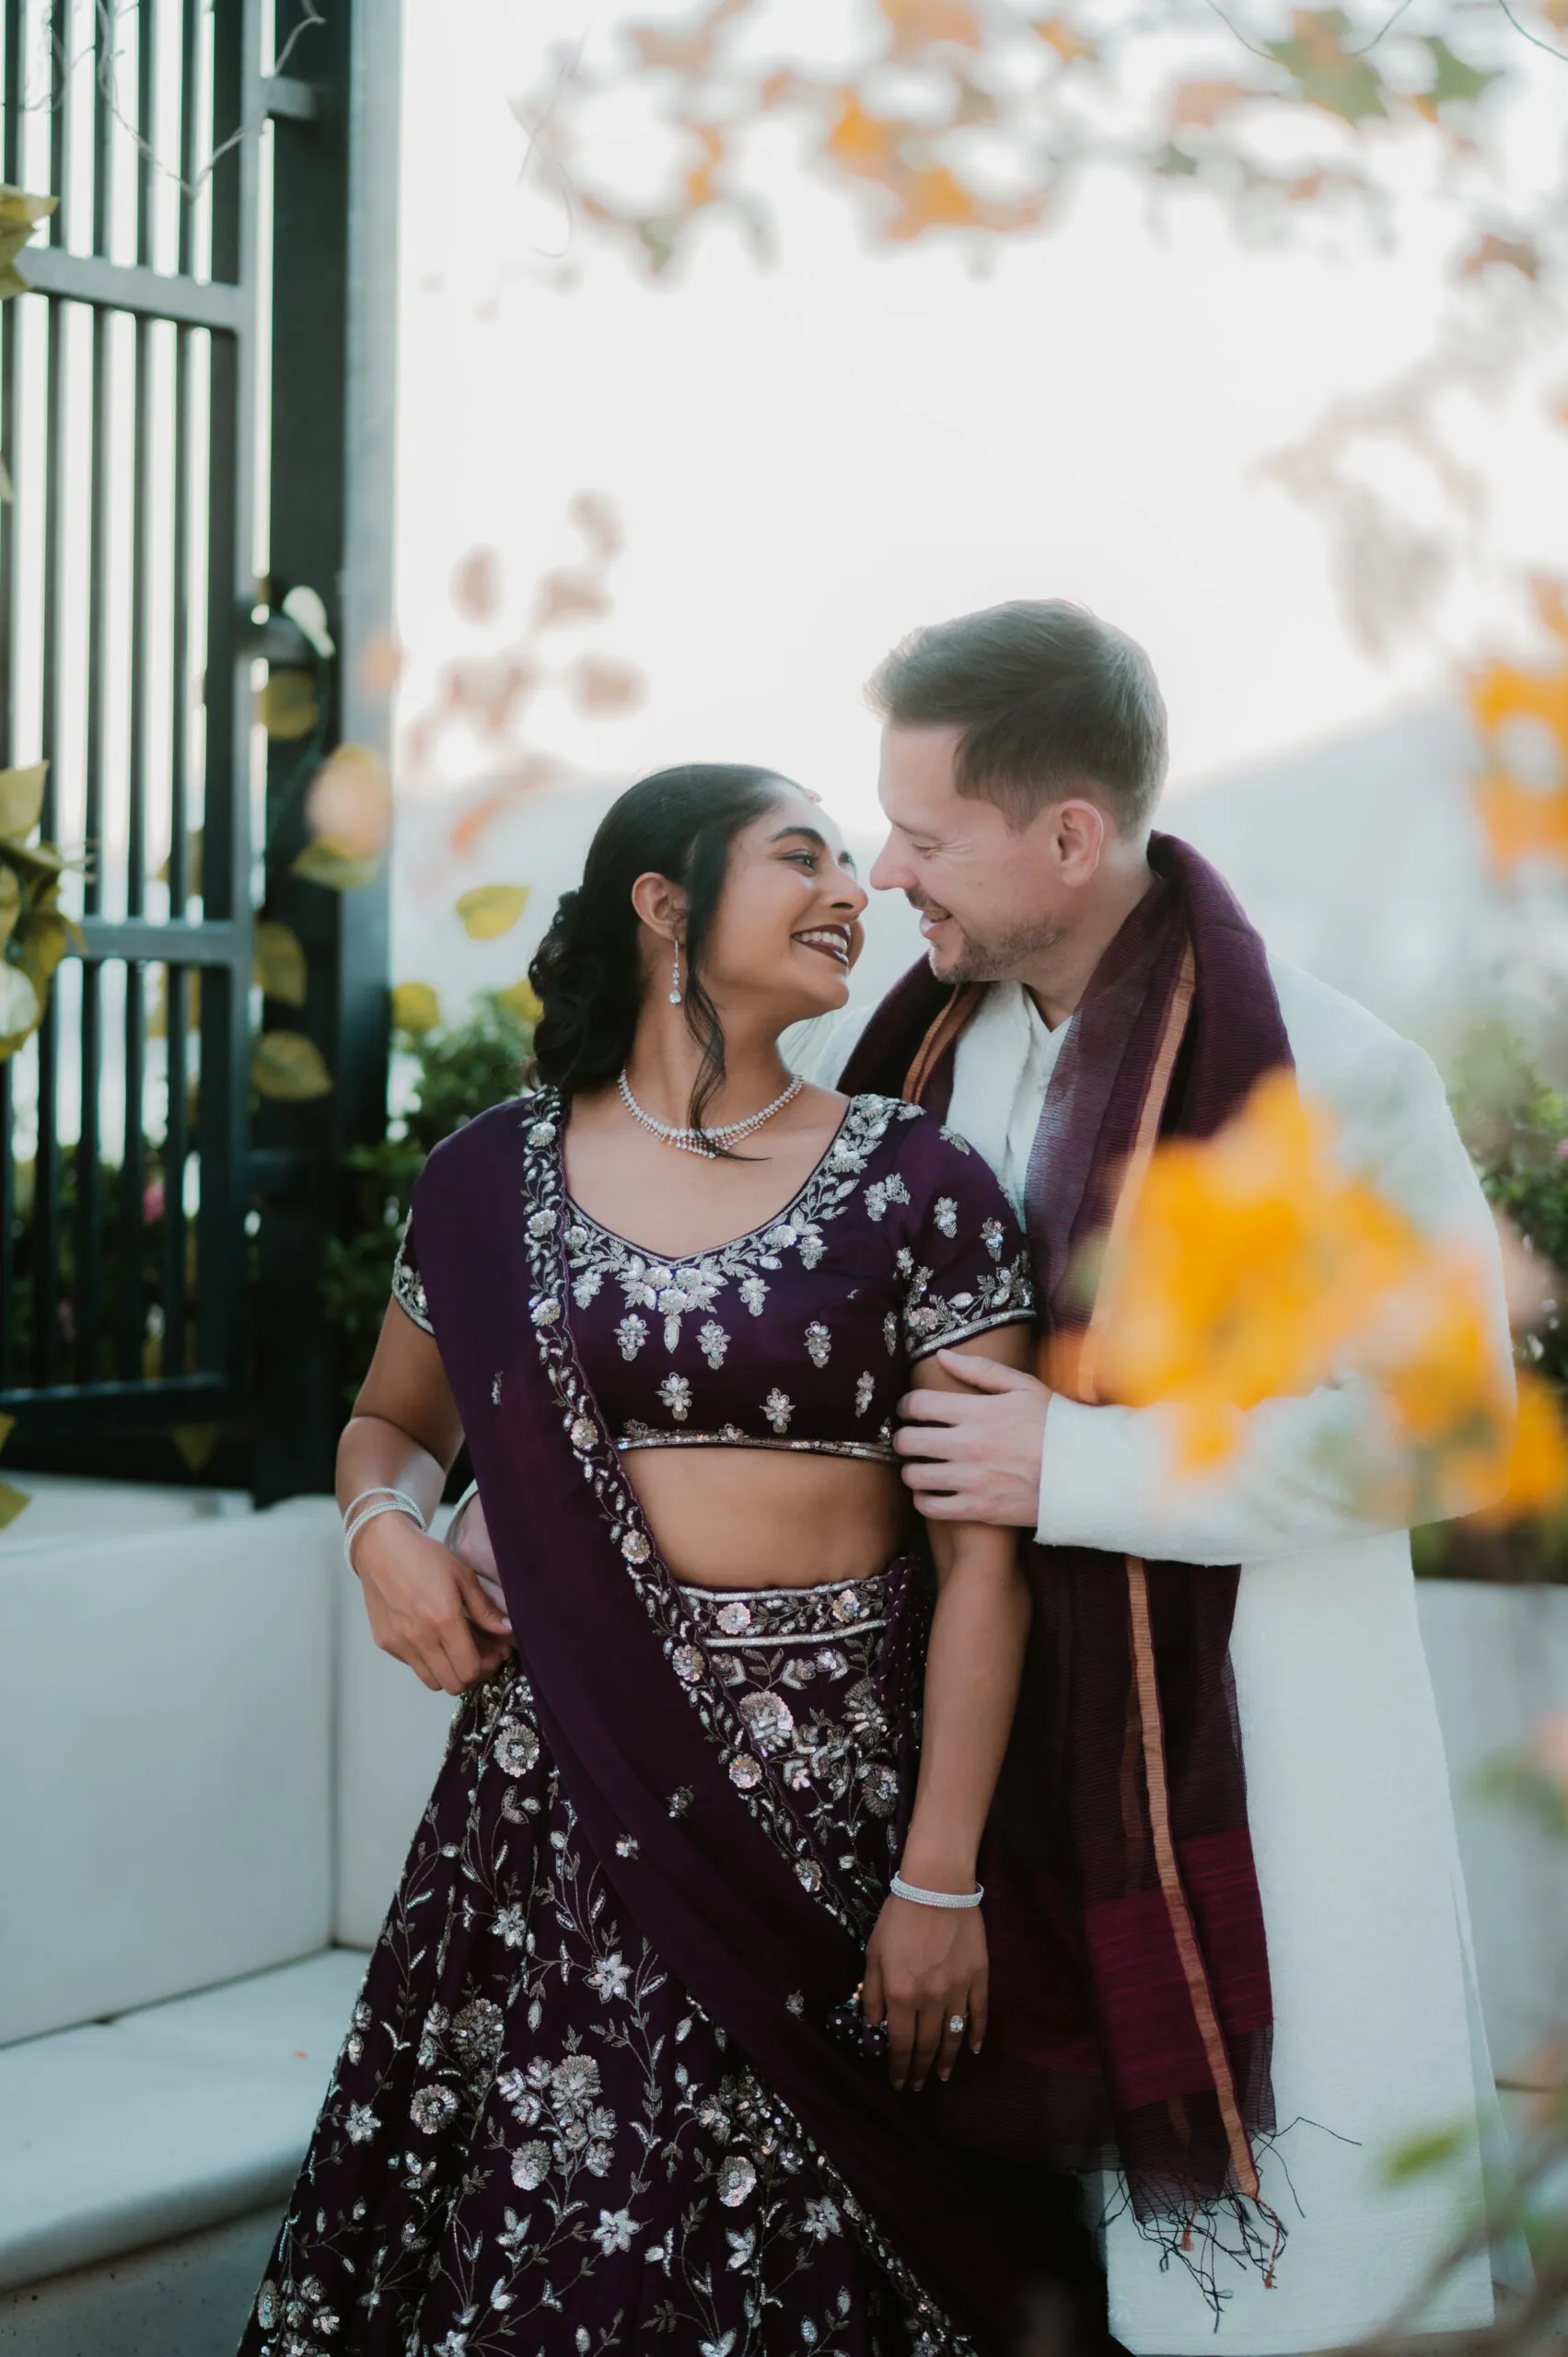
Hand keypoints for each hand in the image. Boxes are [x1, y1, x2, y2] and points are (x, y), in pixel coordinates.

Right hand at [352, 1511, 513, 1695]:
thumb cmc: (426, 1557)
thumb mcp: (463, 1576)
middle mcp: (420, 1639)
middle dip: (470, 1674)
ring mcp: (399, 1644)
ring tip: (454, 1650)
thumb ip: (485, 1609)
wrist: (381, 1548)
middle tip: (476, 1655)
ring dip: (448, 1673)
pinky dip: (426, 1661)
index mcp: (444, 1620)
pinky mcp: (385, 1643)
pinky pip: (412, 1666)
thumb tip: (508, 1631)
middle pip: (452, 1684)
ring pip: (431, 1682)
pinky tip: (431, 1638)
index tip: (492, 1654)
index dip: (486, 1667)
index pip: (469, 1670)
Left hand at [862, 1895, 987, 2091]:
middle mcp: (929, 2000)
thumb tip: (875, 2024)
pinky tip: (972, 2049)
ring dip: (948, 2061)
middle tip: (918, 2085)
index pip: (899, 2043)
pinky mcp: (978, 1979)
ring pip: (953, 2036)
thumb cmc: (899, 1917)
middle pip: (927, 2045)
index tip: (898, 2082)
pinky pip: (979, 2014)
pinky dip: (976, 2035)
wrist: (937, 1887)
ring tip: (944, 2077)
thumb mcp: (874, 1952)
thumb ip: (874, 1992)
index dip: (898, 2067)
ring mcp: (957, 1991)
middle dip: (920, 2069)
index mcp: (901, 1995)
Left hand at [895, 1351, 1051, 1526]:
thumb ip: (980, 1370)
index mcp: (979, 1411)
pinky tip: (932, 1491)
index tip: (909, 1410)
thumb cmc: (1055, 1426)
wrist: (1085, 1473)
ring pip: (914, 1475)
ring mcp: (972, 1479)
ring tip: (922, 1465)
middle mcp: (969, 1445)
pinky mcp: (978, 1509)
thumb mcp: (1024, 1387)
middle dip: (903, 1438)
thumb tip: (942, 1355)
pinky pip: (930, 1507)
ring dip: (912, 1469)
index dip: (905, 1406)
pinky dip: (924, 1499)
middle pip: (907, 1440)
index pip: (918, 1404)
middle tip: (911, 1439)